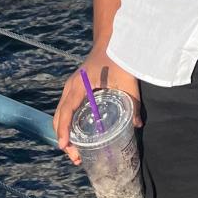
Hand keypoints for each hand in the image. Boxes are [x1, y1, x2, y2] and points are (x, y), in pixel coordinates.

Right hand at [54, 48, 141, 164]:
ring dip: (64, 132)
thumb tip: (138, 125)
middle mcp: (70, 87)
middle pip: (59, 116)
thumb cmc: (118, 59)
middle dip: (63, 138)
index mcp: (79, 85)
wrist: (110, 41)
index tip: (65, 146)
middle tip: (76, 156)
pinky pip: (65, 108)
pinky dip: (67, 123)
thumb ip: (133, 103)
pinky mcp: (74, 88)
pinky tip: (77, 135)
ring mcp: (71, 87)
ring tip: (76, 152)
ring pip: (60, 114)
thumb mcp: (127, 81)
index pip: (66, 111)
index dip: (64, 130)